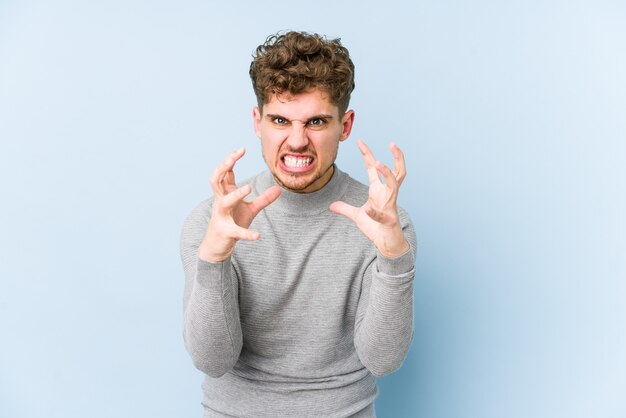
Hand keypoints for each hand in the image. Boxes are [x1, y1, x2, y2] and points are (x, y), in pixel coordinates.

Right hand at [199, 148, 280, 261]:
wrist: (218, 244)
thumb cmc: (233, 221)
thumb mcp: (250, 209)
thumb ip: (263, 198)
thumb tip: (278, 188)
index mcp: (226, 193)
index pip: (225, 172)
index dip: (231, 159)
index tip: (242, 149)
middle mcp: (221, 201)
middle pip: (216, 180)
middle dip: (222, 168)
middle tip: (231, 158)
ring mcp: (221, 216)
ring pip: (224, 202)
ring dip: (236, 195)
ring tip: (249, 187)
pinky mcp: (226, 231)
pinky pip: (236, 231)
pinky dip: (246, 233)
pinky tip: (257, 236)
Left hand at [330, 140, 409, 257]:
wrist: (386, 243)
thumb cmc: (376, 227)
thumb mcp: (357, 216)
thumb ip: (345, 209)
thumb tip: (331, 205)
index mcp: (378, 190)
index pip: (373, 168)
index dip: (367, 154)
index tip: (360, 142)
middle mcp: (387, 194)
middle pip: (396, 170)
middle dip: (397, 156)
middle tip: (392, 143)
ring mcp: (390, 205)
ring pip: (395, 184)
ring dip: (387, 172)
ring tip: (377, 162)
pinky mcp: (389, 218)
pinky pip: (381, 213)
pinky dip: (373, 212)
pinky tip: (367, 210)